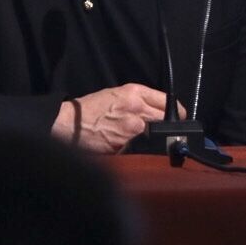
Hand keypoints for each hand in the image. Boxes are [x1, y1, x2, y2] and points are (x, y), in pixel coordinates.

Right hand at [54, 83, 171, 153]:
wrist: (67, 124)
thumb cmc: (89, 110)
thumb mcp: (116, 95)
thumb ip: (140, 101)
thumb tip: (160, 111)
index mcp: (135, 93)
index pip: (169, 101)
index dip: (177, 112)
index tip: (178, 119)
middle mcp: (137, 108)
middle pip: (167, 120)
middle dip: (168, 127)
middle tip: (165, 134)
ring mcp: (132, 128)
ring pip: (158, 136)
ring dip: (157, 141)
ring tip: (148, 143)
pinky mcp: (126, 145)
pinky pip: (143, 149)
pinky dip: (142, 151)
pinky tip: (135, 151)